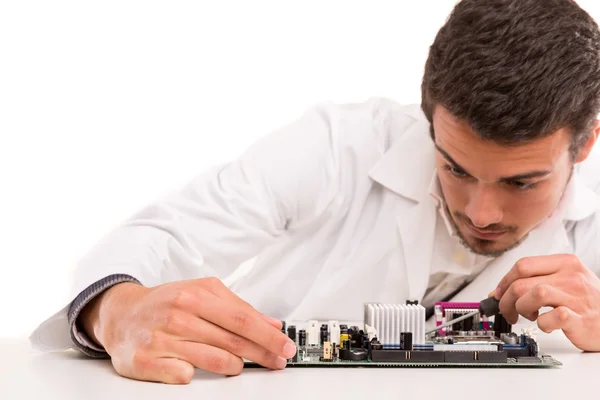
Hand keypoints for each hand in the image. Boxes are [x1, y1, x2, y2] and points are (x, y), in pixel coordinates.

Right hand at [79, 277, 296, 383]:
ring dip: (234, 366)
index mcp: (196, 295)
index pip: (243, 319)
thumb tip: (271, 323)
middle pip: (233, 341)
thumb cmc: (166, 302)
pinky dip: (197, 375)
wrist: (121, 314)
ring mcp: (163, 339)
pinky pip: (185, 376)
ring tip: (237, 365)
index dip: (269, 335)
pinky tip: (197, 369)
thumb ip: (237, 307)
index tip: (286, 346)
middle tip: (277, 361)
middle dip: (262, 354)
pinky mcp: (147, 362)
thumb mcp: (201, 294)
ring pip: (215, 361)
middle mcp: (179, 315)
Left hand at [494, 254, 599, 351]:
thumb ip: (537, 280)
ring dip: (522, 308)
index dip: (504, 281)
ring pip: (533, 294)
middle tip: (508, 311)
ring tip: (529, 316)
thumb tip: (500, 290)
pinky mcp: (580, 318)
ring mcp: (576, 297)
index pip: (522, 265)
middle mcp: (570, 276)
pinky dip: (542, 323)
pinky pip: (551, 317)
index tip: (498, 293)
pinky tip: (547, 325)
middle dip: (506, 299)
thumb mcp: (566, 280)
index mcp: (565, 263)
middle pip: (521, 281)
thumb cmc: (589, 301)